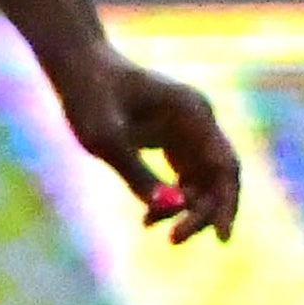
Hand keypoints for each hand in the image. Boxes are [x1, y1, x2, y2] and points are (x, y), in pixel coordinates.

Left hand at [50, 40, 241, 244]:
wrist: (77, 65)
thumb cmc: (89, 94)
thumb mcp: (105, 138)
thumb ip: (136, 172)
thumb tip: (167, 207)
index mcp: (194, 113)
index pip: (225, 166)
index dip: (227, 203)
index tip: (219, 238)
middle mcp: (199, 122)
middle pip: (217, 178)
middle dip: (201, 212)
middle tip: (174, 240)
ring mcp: (188, 130)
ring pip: (202, 181)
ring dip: (184, 208)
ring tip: (149, 224)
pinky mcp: (172, 139)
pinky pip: (183, 177)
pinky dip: (170, 198)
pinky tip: (148, 217)